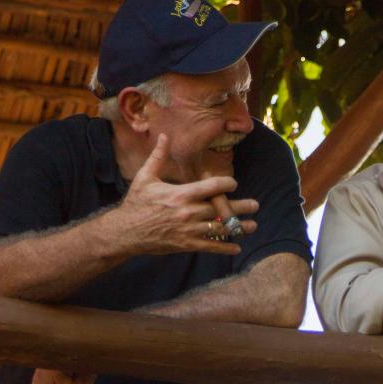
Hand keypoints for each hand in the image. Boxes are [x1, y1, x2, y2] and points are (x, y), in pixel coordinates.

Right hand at [116, 134, 257, 254]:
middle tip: (256, 205)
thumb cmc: (136, 203)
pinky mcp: (186, 244)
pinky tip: (237, 247)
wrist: (126, 231)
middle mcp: (188, 212)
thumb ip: (158, 157)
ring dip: (238, 228)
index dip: (226, 184)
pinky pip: (210, 247)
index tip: (233, 183)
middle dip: (240, 207)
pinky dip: (225, 248)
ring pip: (219, 229)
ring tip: (252, 226)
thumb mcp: (145, 177)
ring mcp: (189, 230)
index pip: (211, 187)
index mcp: (181, 194)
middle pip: (221, 208)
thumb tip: (164, 136)